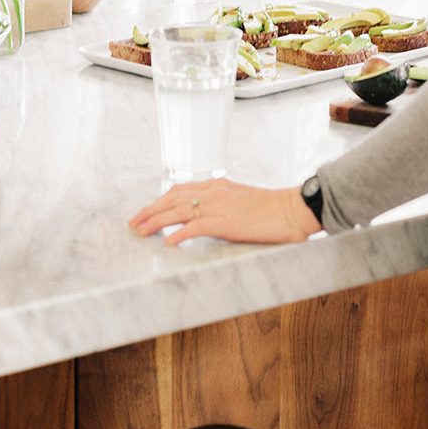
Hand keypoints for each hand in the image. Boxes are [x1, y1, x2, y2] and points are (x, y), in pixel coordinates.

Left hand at [128, 178, 320, 245]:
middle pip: (172, 199)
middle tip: (133, 222)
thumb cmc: (273, 209)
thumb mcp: (241, 201)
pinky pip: (197, 227)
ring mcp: (219, 206)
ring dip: (156, 221)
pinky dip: (180, 234)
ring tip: (140, 231)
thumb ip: (223, 205)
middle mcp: (213, 192)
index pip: (179, 190)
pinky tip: (169, 242)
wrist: (294, 208)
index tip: (146, 210)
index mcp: (216, 186)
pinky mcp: (227, 222)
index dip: (160, 200)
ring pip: (178, 211)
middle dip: (150, 210)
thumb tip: (210, 217)